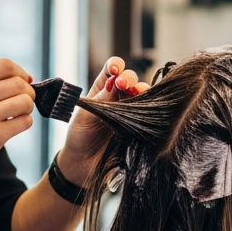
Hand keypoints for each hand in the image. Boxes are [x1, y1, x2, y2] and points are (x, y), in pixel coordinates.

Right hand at [0, 58, 34, 182]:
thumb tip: (21, 79)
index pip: (5, 66)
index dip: (21, 72)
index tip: (24, 81)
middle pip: (19, 84)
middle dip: (27, 92)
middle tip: (22, 101)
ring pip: (26, 102)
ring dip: (27, 108)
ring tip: (16, 115)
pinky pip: (24, 122)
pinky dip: (23, 123)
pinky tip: (11, 127)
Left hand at [56, 57, 149, 184]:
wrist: (83, 164)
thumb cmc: (80, 138)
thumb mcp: (84, 117)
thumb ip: (100, 100)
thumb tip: (114, 83)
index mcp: (102, 90)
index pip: (112, 70)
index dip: (115, 65)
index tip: (115, 70)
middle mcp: (119, 97)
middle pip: (130, 79)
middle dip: (129, 78)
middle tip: (122, 85)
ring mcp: (130, 110)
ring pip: (143, 93)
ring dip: (141, 90)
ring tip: (136, 94)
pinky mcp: (139, 125)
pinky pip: (149, 112)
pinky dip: (151, 106)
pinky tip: (147, 107)